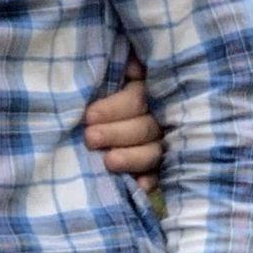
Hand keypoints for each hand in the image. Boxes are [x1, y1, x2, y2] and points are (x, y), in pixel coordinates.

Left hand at [83, 54, 163, 191]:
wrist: (106, 108)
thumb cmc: (106, 87)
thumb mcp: (114, 73)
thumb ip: (123, 67)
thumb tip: (132, 70)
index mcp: (148, 90)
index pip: (136, 100)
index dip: (114, 108)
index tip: (89, 117)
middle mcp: (159, 117)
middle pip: (144, 128)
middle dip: (116, 134)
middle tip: (90, 138)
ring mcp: (162, 143)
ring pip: (153, 152)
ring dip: (132, 158)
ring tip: (109, 162)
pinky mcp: (160, 166)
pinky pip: (160, 175)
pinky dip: (150, 181)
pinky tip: (139, 186)